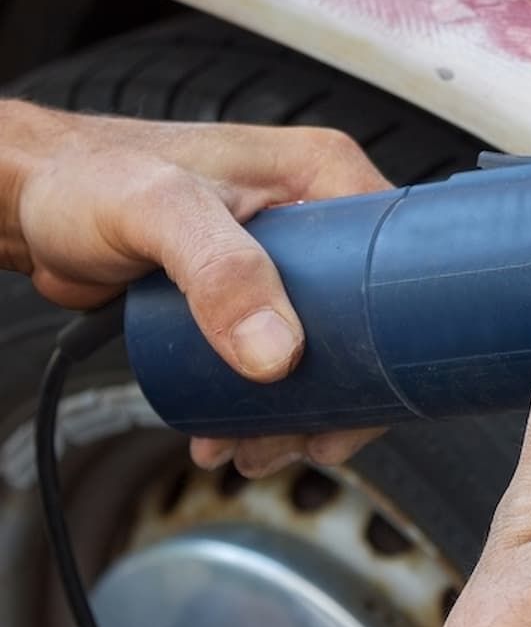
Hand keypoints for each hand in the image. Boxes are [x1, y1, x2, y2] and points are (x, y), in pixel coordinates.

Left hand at [0, 99, 389, 474]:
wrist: (29, 203)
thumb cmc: (84, 177)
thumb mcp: (159, 212)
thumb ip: (220, 273)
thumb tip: (278, 355)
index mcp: (321, 177)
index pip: (398, 260)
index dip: (397, 332)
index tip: (368, 391)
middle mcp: (315, 219)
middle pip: (368, 324)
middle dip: (337, 395)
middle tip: (305, 438)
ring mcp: (289, 262)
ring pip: (325, 353)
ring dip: (298, 413)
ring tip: (257, 448)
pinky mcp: (254, 296)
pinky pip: (285, 360)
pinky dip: (269, 406)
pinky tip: (237, 431)